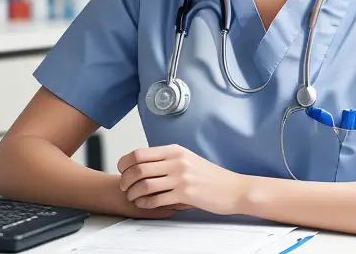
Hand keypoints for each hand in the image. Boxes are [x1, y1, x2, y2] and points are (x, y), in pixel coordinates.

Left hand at [117, 144, 244, 214]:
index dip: (125, 162)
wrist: (233, 189)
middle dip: (126, 180)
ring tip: (132, 197)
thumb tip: (143, 165)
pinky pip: (157, 199)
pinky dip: (146, 203)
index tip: (121, 170)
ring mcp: (181, 177)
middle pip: (139, 168)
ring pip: (145, 184)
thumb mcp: (187, 159)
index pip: (140, 153)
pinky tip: (144, 204)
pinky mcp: (185, 194)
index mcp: (175, 150)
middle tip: (124, 187)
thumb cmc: (210, 176)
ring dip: (134, 193)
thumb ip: (167, 160)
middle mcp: (176, 161)